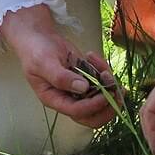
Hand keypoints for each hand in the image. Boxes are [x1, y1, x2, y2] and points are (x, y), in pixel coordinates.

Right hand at [0, 3, 121, 126]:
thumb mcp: (44, 62)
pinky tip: (92, 56)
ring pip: (102, 99)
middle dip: (109, 107)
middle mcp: (68, 99)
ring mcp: (80, 89)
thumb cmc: (36, 51)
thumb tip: (83, 88)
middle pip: (92, 117)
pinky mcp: (88, 78)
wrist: (39, 38)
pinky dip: (104, 71)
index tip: (104, 94)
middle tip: (118, 91)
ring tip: (104, 69)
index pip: (77, 112)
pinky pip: (102, 81)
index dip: (93, 106)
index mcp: (54, 99)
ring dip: (109, 86)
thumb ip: (61, 77)